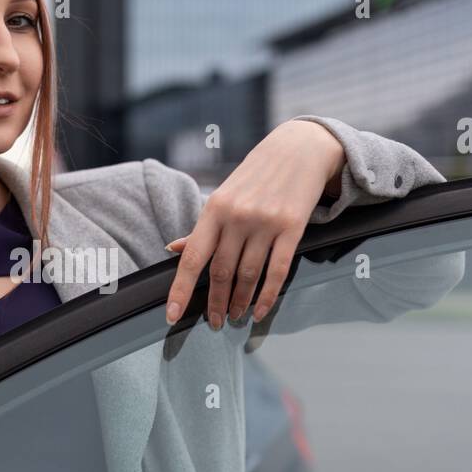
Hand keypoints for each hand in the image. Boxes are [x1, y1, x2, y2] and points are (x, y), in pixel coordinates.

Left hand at [164, 119, 344, 327]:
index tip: (172, 315)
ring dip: (240, 302)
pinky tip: (259, 311)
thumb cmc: (255, 176)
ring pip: (248, 275)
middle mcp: (238, 217)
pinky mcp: (292, 228)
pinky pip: (278, 271)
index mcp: (214, 209)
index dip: (181, 290)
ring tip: (235, 316)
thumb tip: (172, 249)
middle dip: (215, 303)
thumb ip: (201, 227)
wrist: (298, 149)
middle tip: (214, 322)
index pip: (193, 258)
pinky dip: (268, 296)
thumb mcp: (223, 196)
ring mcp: (265, 223)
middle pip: (221, 272)